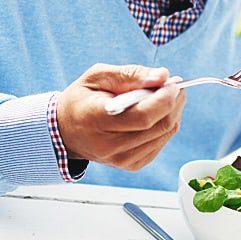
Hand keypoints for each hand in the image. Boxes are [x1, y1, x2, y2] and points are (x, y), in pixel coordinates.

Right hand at [58, 64, 185, 169]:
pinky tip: (156, 113)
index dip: (164, 99)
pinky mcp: (131, 164)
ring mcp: (122, 159)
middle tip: (174, 86)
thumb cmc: (81, 99)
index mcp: (96, 120)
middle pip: (158, 126)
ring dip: (172, 113)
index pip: (142, 116)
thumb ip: (130, 74)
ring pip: (164, 134)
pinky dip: (165, 125)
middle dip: (174, 103)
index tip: (172, 83)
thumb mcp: (97, 76)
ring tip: (164, 96)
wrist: (65, 131)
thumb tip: (163, 76)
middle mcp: (109, 145)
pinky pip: (160, 143)